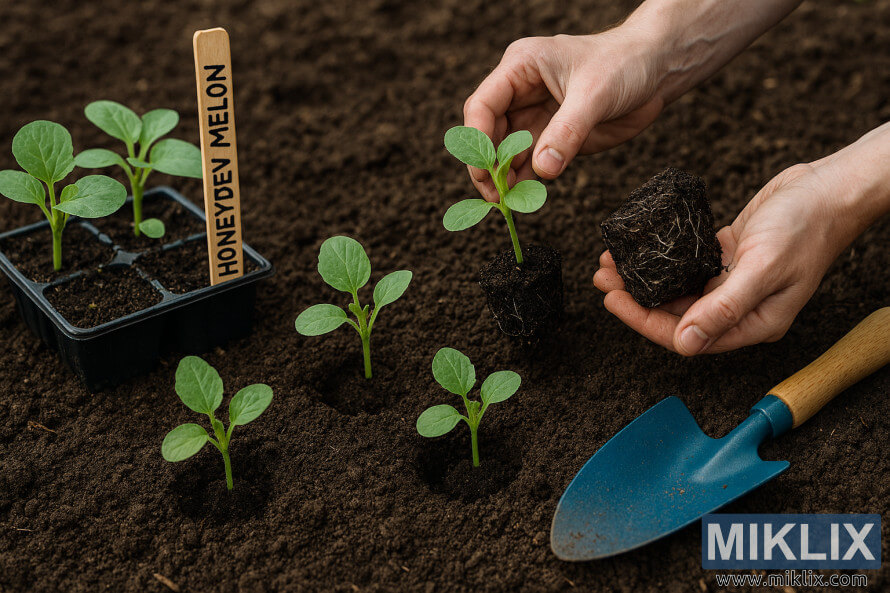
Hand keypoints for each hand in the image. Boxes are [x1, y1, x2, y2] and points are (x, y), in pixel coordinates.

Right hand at [462, 29, 664, 200]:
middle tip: (495, 194)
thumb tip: (543, 169)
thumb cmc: (624, 64)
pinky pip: (528, 163)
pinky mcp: (551, 137)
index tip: (486, 169)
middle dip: (488, 164)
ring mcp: (534, 116)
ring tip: (507, 201)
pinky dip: (523, 181)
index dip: (478, 139)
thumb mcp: (596, 93)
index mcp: (521, 67)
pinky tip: (522, 196)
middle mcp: (520, 92)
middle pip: (487, 132)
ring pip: (504, 151)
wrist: (655, 71)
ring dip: (504, 177)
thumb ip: (567, 131)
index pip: (482, 104)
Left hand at [594, 164, 861, 354]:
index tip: (614, 300)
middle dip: (635, 298)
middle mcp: (738, 308)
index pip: (685, 336)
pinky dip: (661, 258)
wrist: (829, 188)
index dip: (645, 322)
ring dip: (644, 277)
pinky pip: (685, 264)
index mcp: (751, 323)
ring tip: (611, 262)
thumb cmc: (806, 228)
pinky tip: (640, 248)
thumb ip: (723, 308)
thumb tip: (684, 342)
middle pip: (675, 313)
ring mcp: (731, 282)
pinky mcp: (727, 256)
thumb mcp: (762, 268)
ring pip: (676, 288)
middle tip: (603, 279)